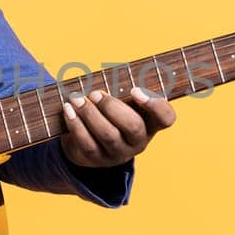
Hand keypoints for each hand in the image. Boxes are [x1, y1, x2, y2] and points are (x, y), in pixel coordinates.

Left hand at [59, 86, 175, 168]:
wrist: (88, 141)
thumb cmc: (108, 113)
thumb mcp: (119, 101)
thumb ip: (119, 88)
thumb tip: (107, 74)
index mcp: (150, 124)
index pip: (166, 118)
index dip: (155, 105)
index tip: (135, 90)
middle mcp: (138, 141)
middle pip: (133, 126)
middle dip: (112, 107)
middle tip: (95, 93)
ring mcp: (119, 153)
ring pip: (108, 135)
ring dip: (90, 114)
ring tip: (76, 98)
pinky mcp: (97, 160)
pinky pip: (87, 144)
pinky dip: (76, 125)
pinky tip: (68, 110)